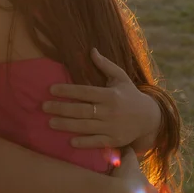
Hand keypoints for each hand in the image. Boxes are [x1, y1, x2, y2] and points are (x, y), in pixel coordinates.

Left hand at [43, 49, 160, 148]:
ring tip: (50, 122)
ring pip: (85, 126)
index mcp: (110, 94)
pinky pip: (97, 142)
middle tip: (44, 107)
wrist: (149, 118)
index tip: (51, 90)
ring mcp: (112, 127)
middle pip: (81, 110)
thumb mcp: (120, 77)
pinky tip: (70, 141)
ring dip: (66, 125)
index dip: (67, 91)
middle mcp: (110, 111)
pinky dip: (84, 142)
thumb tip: (92, 50)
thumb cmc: (130, 94)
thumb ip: (105, 65)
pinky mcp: (114, 140)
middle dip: (61, 108)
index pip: (85, 92)